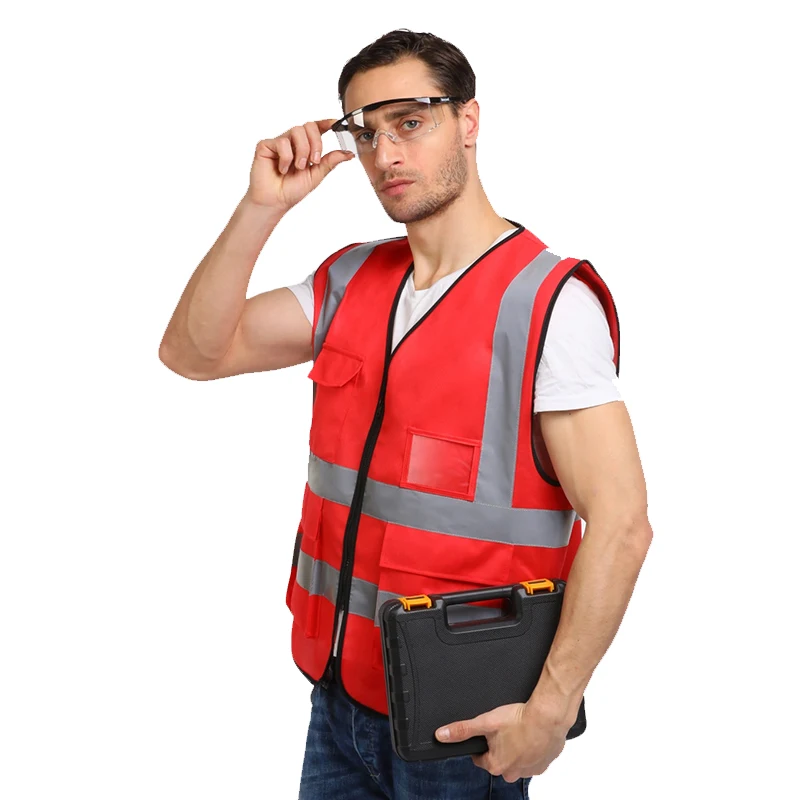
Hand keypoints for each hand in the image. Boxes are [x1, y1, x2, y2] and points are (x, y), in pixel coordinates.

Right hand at [245, 118, 354, 212]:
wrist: (275, 201)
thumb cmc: (291, 190)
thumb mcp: (316, 175)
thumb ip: (330, 162)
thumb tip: (348, 153)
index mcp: (306, 147)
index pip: (316, 129)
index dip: (326, 123)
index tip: (336, 124)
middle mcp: (293, 142)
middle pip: (308, 126)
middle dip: (315, 143)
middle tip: (314, 161)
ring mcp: (279, 142)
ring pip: (297, 131)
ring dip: (302, 151)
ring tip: (298, 167)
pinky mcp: (266, 145)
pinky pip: (282, 142)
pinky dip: (286, 158)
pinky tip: (282, 169)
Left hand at [435, 699, 570, 782]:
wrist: (548, 716)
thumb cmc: (519, 719)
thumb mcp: (486, 722)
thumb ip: (463, 730)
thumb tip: (441, 735)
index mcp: (496, 765)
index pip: (479, 758)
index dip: (480, 744)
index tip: (485, 732)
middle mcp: (513, 773)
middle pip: (499, 759)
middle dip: (499, 745)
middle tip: (504, 728)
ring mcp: (530, 770)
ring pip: (517, 759)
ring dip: (516, 747)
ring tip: (519, 729)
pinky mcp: (544, 764)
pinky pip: (533, 757)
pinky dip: (531, 747)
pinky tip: (531, 733)